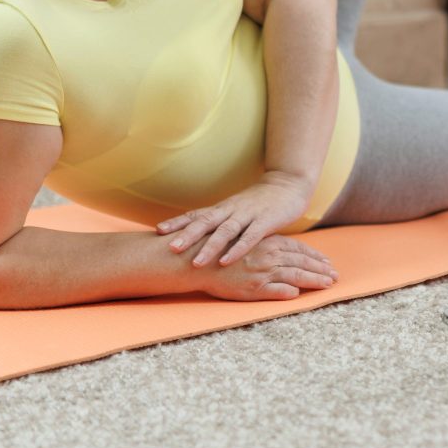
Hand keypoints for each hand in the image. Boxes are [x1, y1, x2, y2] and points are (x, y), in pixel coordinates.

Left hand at [156, 179, 314, 266]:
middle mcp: (231, 210)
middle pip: (205, 222)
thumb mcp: (236, 210)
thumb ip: (220, 223)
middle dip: (187, 235)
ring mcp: (248, 214)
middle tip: (170, 248)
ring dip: (210, 246)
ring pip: (225, 231)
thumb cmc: (260, 202)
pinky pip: (250, 237)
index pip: (196, 214)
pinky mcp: (266, 221)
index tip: (158, 230)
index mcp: (223, 208)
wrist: (289, 185)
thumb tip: (196, 237)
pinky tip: (227, 261)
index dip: (177, 221)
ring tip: (196, 262)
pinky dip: (237, 249)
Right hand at [193, 233, 339, 300]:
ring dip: (314, 280)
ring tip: (328, 284)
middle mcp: (269, 255)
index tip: (327, 261)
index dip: (315, 255)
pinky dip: (288, 293)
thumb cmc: (220, 250)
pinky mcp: (253, 287)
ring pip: (296, 275)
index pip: (298, 249)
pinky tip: (298, 295)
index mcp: (268, 243)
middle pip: (302, 262)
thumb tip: (281, 252)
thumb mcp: (247, 242)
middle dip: (321, 268)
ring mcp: (262, 271)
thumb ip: (266, 248)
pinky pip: (275, 291)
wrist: (195, 259)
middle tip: (336, 275)